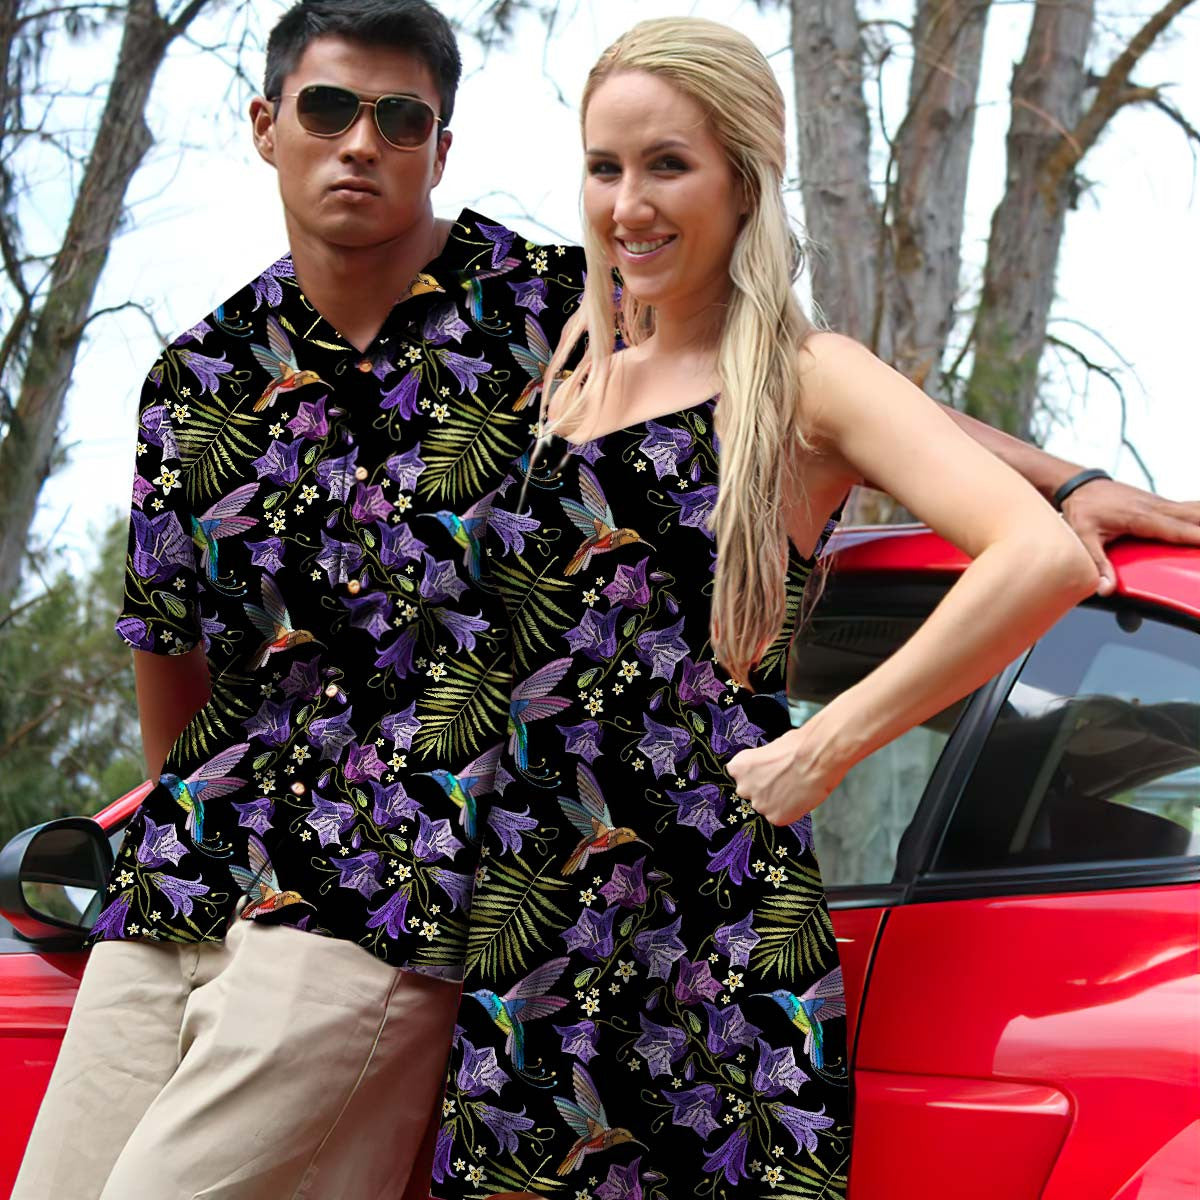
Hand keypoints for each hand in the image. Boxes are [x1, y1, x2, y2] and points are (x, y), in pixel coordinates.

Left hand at [726, 726, 844, 826]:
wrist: (815, 758)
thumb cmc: (797, 746)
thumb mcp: (769, 749)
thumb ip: (760, 765)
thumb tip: (767, 771)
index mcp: (738, 768)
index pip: (738, 777)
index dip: (754, 776)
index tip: (764, 774)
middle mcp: (743, 788)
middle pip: (750, 793)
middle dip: (763, 790)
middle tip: (781, 782)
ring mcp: (759, 805)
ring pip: (765, 806)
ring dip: (775, 801)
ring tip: (794, 788)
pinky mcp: (775, 817)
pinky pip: (779, 816)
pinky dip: (789, 810)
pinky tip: (799, 797)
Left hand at [1062, 479, 1199, 595]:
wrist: (1079, 485)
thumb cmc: (1081, 510)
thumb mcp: (1084, 537)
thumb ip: (1097, 563)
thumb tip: (1105, 589)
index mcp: (1140, 517)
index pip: (1176, 529)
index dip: (1197, 537)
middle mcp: (1155, 507)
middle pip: (1194, 516)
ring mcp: (1159, 503)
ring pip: (1194, 509)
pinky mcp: (1159, 503)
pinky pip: (1187, 508)